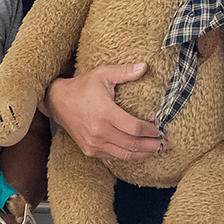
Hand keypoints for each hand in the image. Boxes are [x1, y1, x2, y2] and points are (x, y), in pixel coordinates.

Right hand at [45, 62, 163, 159]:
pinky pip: (113, 157)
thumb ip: (124, 72)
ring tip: (156, 150)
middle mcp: (99, 132)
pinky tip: (138, 152)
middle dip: (151, 146)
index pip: (134, 128)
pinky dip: (128, 155)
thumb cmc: (82, 87)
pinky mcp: (90, 150)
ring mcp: (94, 143)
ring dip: (142, 154)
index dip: (150, 131)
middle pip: (132, 144)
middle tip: (164, 144)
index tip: (161, 130)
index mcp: (105, 113)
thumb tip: (145, 66)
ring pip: (124, 155)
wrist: (58, 102)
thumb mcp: (102, 74)